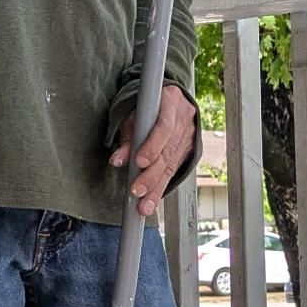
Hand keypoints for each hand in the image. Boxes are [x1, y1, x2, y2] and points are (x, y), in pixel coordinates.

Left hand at [112, 84, 197, 215]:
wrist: (171, 101)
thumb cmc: (148, 106)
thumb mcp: (134, 114)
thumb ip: (127, 136)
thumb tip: (117, 160)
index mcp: (171, 101)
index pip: (164, 126)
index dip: (152, 145)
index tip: (139, 161)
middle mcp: (184, 119)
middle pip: (168, 151)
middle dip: (151, 174)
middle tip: (137, 190)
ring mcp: (188, 136)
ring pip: (171, 165)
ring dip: (155, 188)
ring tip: (144, 205)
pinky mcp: (187, 151)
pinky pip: (173, 171)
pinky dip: (161, 187)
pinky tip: (152, 201)